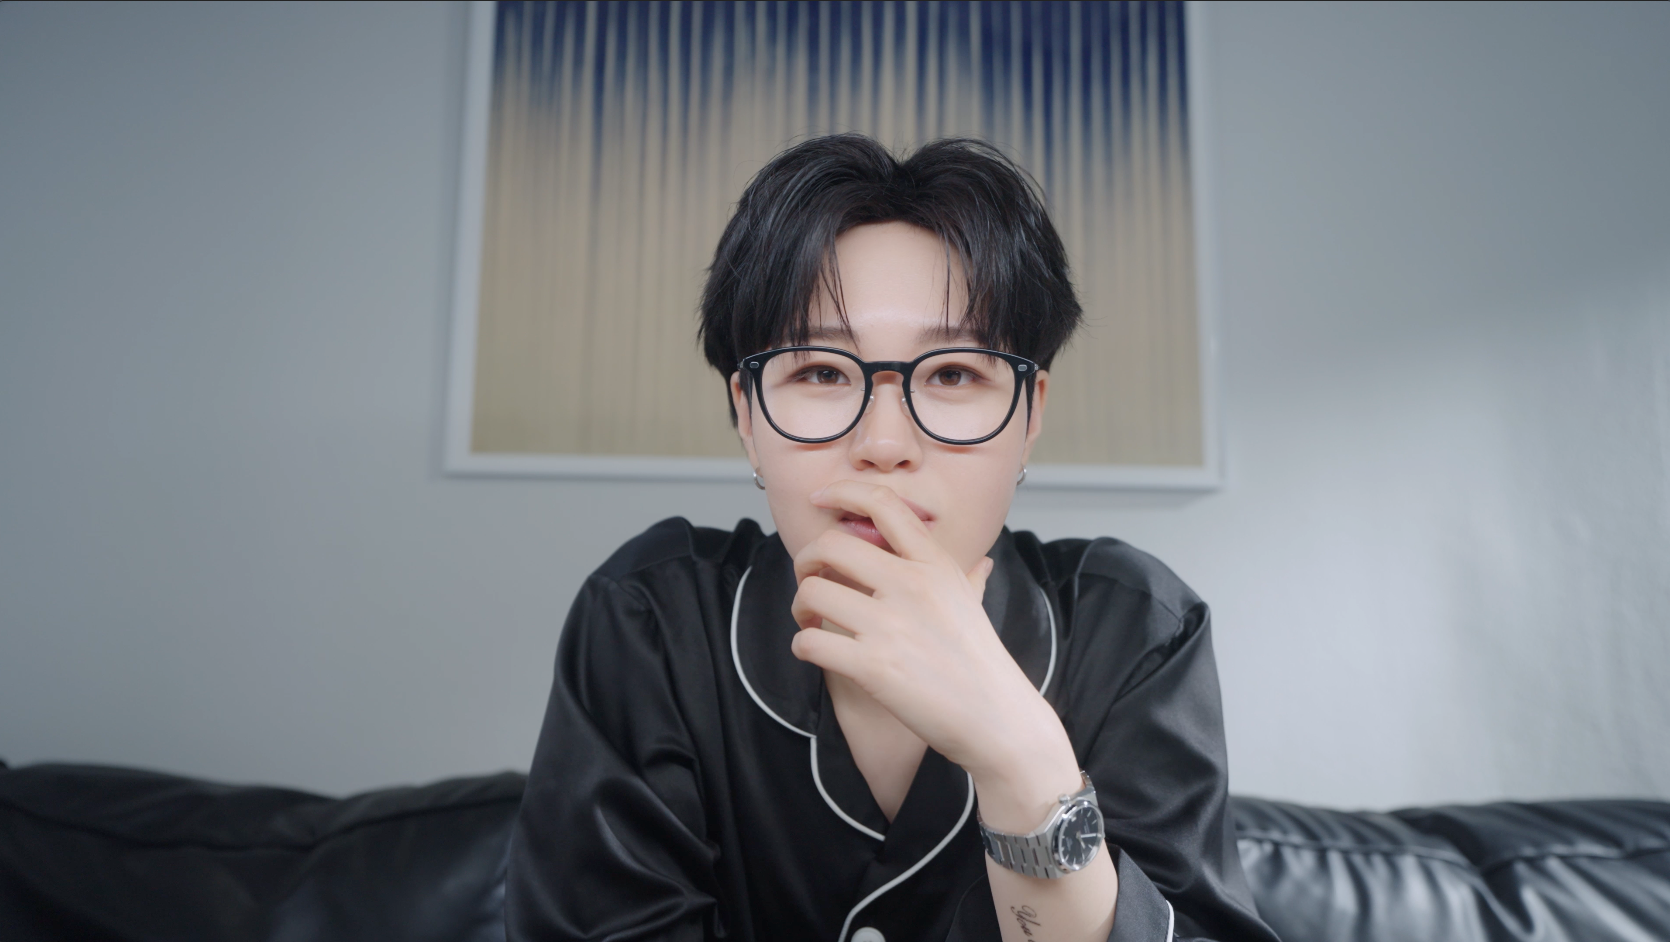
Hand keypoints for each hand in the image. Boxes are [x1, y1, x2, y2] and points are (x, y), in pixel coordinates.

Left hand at [787, 480, 1073, 787]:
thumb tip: (982, 563)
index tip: (821, 497)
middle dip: (806, 560)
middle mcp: (912, 586)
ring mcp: (891, 626)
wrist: (996, 719)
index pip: (883, 505)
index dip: (843, 492)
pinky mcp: (872, 667)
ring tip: (808, 621)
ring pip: (811, 592)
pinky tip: (814, 650)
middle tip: (808, 579)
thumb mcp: (976, 606)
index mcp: (935, 564)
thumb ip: (969, 578)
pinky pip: (809, 641)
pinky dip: (801, 645)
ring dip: (799, 606)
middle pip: (831, 545)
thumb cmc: (982, 664)